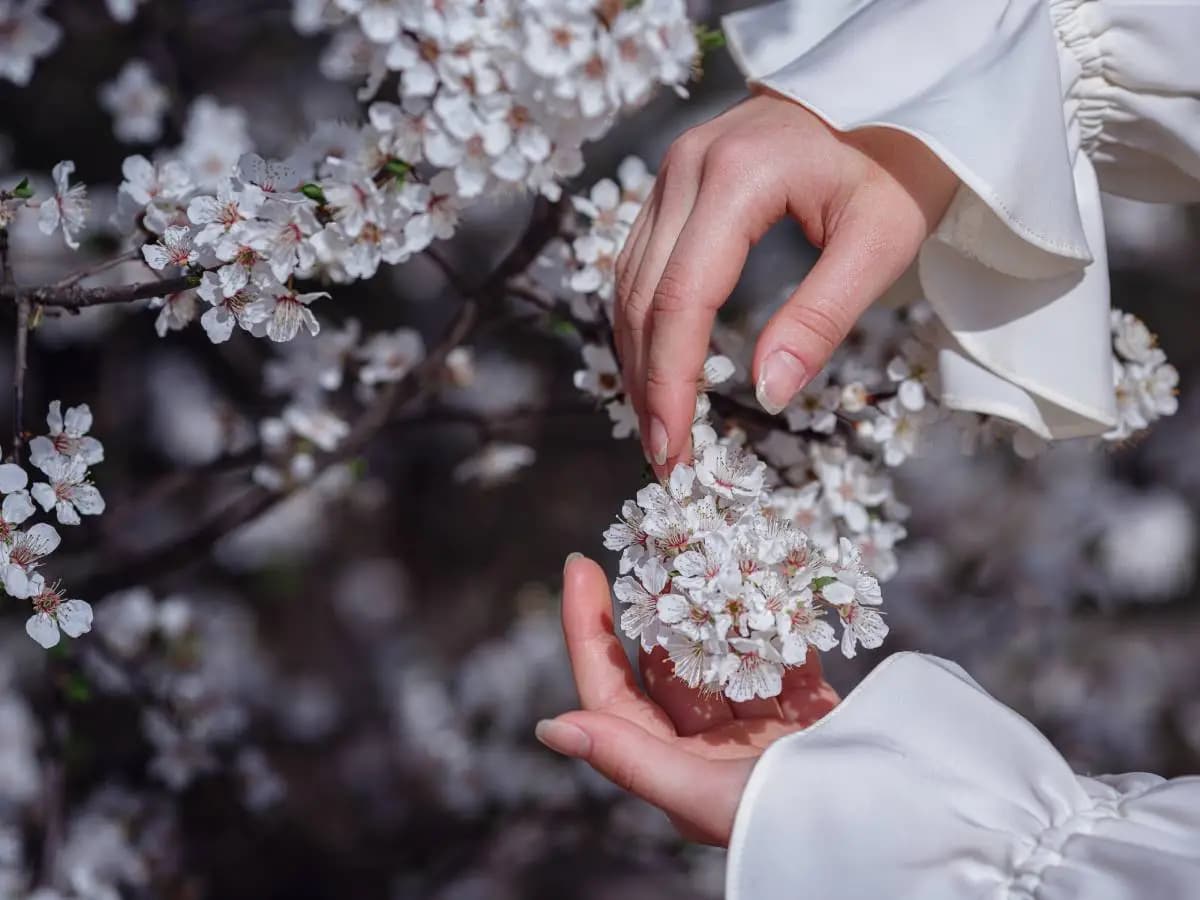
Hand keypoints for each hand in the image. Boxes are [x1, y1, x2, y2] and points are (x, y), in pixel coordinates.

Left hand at [536, 554, 838, 845]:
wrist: (908, 827)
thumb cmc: (795, 823)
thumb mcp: (703, 794)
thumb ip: (630, 758)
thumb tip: (551, 727)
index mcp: (675, 769)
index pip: (612, 692)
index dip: (589, 630)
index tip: (581, 565)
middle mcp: (712, 748)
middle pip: (669, 662)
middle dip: (662, 601)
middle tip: (656, 541)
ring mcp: (763, 728)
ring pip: (724, 649)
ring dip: (716, 600)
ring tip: (707, 545)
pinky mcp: (814, 712)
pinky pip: (783, 652)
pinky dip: (777, 617)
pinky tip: (770, 575)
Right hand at [615, 92, 958, 473]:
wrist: (890, 92)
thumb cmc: (898, 164)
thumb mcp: (879, 242)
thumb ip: (820, 318)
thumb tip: (767, 394)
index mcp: (738, 177)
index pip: (682, 297)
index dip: (671, 382)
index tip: (675, 450)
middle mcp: (687, 168)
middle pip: (644, 296)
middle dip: (648, 385)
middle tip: (666, 458)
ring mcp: (673, 171)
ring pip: (629, 281)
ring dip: (637, 359)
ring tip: (659, 424)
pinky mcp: (674, 183)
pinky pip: (640, 262)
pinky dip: (643, 323)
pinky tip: (657, 366)